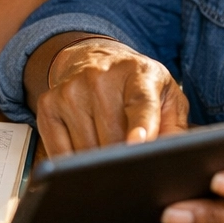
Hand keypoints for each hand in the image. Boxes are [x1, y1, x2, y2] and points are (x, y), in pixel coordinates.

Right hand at [36, 38, 188, 154]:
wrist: (94, 59)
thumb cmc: (136, 85)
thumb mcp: (166, 96)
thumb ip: (175, 128)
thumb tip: (173, 159)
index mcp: (139, 74)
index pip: (141, 102)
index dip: (142, 125)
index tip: (138, 143)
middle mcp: (100, 77)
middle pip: (112, 137)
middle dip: (123, 160)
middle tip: (131, 163)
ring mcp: (70, 90)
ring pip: (85, 150)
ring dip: (98, 163)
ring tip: (108, 150)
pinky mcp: (48, 104)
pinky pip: (60, 152)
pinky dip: (73, 163)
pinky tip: (84, 150)